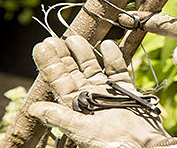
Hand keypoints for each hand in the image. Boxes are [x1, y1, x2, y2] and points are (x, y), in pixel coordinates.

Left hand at [28, 35, 176, 147]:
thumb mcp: (80, 129)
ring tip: (74, 38)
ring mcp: (108, 91)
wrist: (142, 144)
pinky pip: (118, 70)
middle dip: (64, 55)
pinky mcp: (126, 89)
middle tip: (54, 38)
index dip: (50, 64)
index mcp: (76, 106)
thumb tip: (34, 109)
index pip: (59, 81)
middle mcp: (90, 97)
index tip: (42, 46)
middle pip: (74, 71)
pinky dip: (114, 57)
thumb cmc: (110, 141)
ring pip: (94, 67)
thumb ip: (59, 117)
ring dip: (84, 53)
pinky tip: (107, 44)